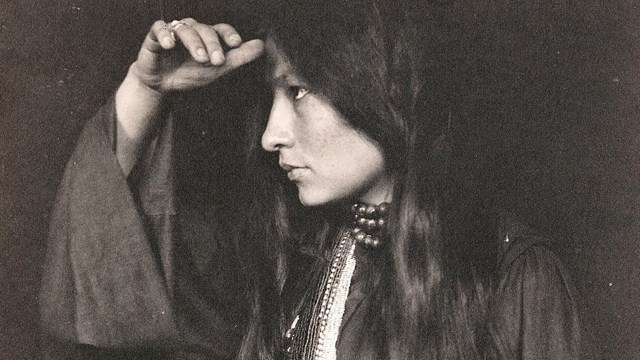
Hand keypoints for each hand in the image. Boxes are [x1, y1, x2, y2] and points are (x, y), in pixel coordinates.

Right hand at [131, 18, 263, 92]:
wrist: (162, 85)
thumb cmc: (190, 74)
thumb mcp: (216, 71)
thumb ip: (238, 59)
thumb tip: (261, 46)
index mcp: (208, 37)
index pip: (221, 29)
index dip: (229, 34)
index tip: (237, 44)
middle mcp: (193, 30)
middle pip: (205, 30)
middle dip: (213, 45)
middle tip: (217, 61)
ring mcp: (174, 31)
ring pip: (186, 29)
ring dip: (194, 43)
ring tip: (200, 59)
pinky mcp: (155, 36)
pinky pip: (160, 29)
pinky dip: (165, 35)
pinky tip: (170, 45)